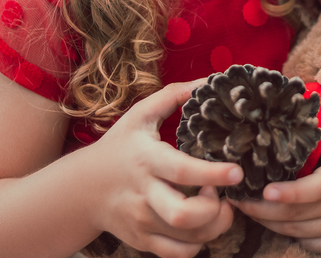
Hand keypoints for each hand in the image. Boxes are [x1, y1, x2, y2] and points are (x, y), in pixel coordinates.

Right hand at [93, 80, 240, 257]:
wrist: (83, 188)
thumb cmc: (119, 146)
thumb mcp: (140, 115)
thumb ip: (174, 96)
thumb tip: (209, 80)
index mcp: (146, 160)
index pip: (183, 171)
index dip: (214, 174)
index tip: (237, 172)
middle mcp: (144, 194)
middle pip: (182, 216)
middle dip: (214, 211)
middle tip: (221, 194)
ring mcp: (142, 222)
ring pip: (187, 239)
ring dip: (214, 227)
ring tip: (216, 206)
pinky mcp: (143, 240)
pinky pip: (179, 253)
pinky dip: (198, 244)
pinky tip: (201, 224)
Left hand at [233, 131, 320, 254]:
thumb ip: (310, 139)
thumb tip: (273, 129)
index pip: (318, 187)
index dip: (290, 192)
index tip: (265, 190)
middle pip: (300, 214)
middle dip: (263, 209)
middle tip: (238, 199)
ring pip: (299, 231)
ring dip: (269, 222)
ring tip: (247, 208)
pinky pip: (310, 244)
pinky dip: (287, 234)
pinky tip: (272, 220)